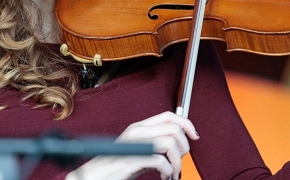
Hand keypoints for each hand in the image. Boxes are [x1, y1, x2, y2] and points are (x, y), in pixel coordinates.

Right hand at [66, 111, 199, 179]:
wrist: (95, 176)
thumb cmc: (116, 166)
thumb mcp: (140, 151)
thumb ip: (155, 144)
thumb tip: (178, 143)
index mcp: (140, 127)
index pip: (169, 115)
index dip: (186, 123)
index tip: (195, 136)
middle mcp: (137, 131)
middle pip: (173, 128)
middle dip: (184, 146)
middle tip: (179, 161)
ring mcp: (134, 144)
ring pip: (170, 143)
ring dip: (177, 161)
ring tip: (172, 172)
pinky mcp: (132, 159)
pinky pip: (161, 160)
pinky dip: (168, 171)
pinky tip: (163, 176)